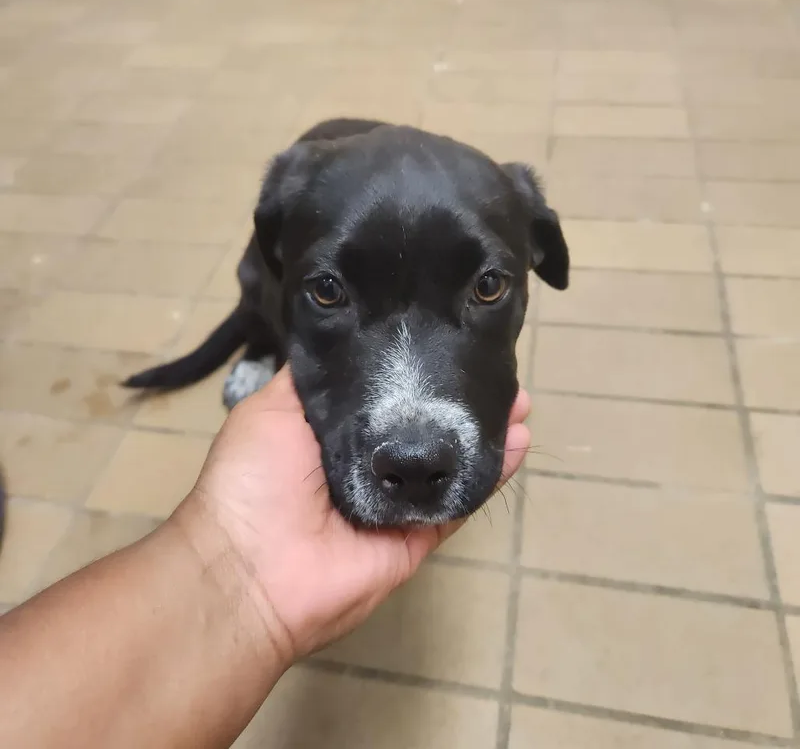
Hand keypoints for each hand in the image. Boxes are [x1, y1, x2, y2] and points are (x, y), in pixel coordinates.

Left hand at [177, 367, 530, 665]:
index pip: (388, 396)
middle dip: (461, 398)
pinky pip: (460, 501)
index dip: (420, 372)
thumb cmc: (254, 477)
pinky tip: (517, 443)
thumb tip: (340, 337)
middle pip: (427, 428)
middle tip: (497, 370)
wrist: (253, 566)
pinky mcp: (417, 534)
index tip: (451, 341)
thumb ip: (312, 377)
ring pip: (450, 461)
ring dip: (486, 431)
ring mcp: (396, 501)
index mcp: (335, 436)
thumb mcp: (272, 408)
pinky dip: (491, 474)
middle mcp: (370, 464)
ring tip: (519, 400)